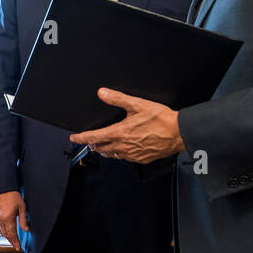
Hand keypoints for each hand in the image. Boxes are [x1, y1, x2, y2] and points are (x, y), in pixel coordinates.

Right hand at [0, 191, 28, 252]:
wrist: (3, 188)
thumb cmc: (13, 196)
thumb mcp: (22, 207)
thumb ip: (23, 220)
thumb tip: (26, 230)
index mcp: (8, 217)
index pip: (12, 234)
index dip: (15, 242)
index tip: (19, 248)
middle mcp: (0, 219)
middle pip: (6, 235)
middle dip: (12, 241)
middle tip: (17, 247)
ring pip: (1, 232)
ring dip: (7, 238)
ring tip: (13, 242)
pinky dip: (3, 232)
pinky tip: (8, 234)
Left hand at [69, 89, 184, 162]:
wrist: (178, 133)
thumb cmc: (161, 119)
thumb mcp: (137, 104)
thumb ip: (117, 98)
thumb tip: (103, 93)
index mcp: (120, 133)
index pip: (93, 137)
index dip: (81, 138)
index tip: (74, 138)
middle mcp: (123, 146)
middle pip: (100, 148)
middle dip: (92, 144)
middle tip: (88, 140)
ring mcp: (131, 155)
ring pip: (111, 155)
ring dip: (104, 150)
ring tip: (102, 145)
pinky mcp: (140, 159)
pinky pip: (124, 158)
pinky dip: (118, 154)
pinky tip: (121, 149)